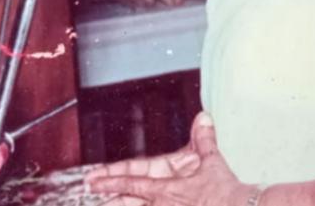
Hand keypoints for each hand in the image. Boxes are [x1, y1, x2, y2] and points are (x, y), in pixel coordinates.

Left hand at [87, 112, 255, 205]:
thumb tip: (203, 117)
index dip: (111, 179)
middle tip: (90, 194)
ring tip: (103, 205)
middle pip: (128, 202)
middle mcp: (162, 205)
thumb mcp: (212, 162)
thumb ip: (204, 140)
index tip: (93, 180)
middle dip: (109, 198)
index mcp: (167, 188)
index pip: (132, 181)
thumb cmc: (224, 191)